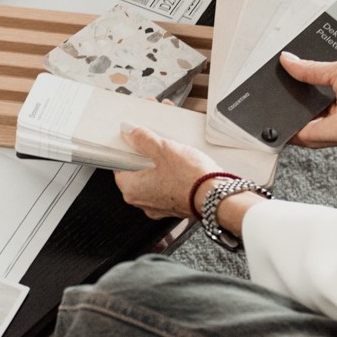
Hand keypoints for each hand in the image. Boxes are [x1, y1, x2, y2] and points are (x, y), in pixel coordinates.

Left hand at [110, 124, 228, 219]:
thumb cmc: (190, 179)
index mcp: (132, 189)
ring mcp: (159, 204)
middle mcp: (142, 201)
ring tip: (171, 143)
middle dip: (146, 150)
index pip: (119, 165)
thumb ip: (142, 139)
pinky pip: (168, 183)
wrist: (217, 197)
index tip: (133, 137)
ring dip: (160, 158)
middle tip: (154, 137)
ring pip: (154, 175)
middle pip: (137, 169)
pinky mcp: (175, 203)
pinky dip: (171, 170)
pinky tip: (180, 157)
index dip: (126, 148)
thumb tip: (129, 131)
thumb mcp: (162, 149)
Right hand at [281, 54, 336, 152]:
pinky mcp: (314, 136)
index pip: (309, 89)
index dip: (295, 78)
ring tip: (275, 88)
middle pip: (298, 103)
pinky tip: (277, 106)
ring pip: (292, 116)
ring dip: (283, 104)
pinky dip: (283, 120)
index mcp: (336, 96)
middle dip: (287, 89)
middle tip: (276, 77)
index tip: (282, 68)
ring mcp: (320, 126)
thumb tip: (288, 60)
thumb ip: (311, 68)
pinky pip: (291, 130)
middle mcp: (327, 113)